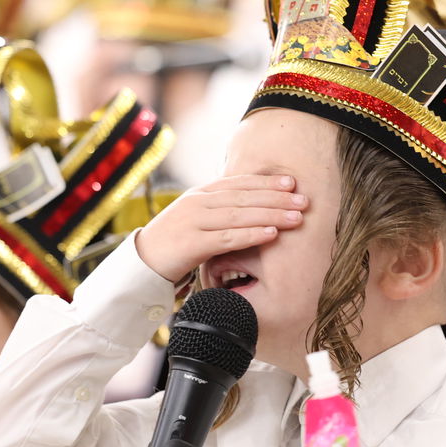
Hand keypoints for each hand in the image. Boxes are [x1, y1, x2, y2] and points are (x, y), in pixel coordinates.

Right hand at [136, 173, 306, 282]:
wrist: (141, 264)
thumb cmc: (173, 242)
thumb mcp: (196, 218)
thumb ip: (218, 209)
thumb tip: (249, 204)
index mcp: (200, 193)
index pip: (239, 183)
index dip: (266, 182)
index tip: (291, 183)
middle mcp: (198, 202)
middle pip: (244, 197)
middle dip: (276, 198)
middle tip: (304, 200)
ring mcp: (194, 221)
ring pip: (240, 215)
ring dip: (271, 214)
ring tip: (296, 217)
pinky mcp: (192, 244)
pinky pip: (228, 238)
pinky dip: (252, 235)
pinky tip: (272, 234)